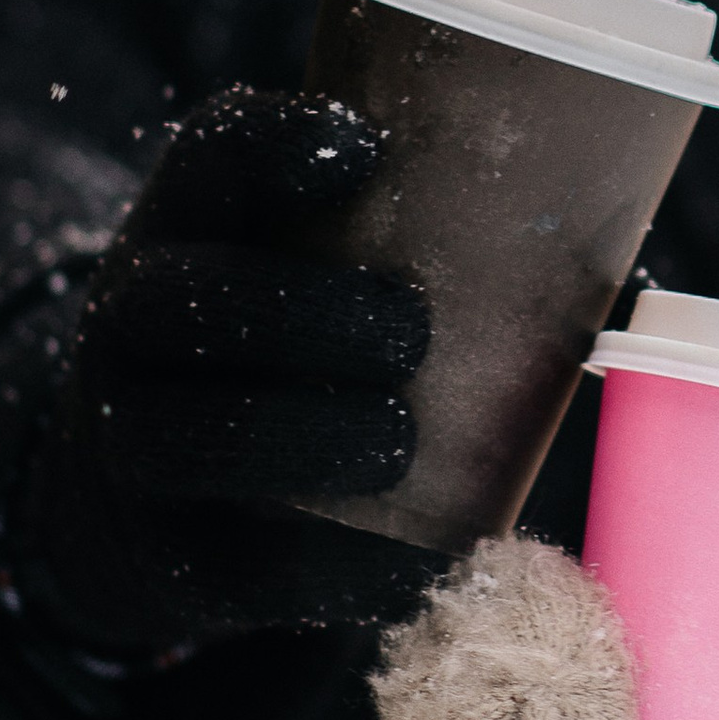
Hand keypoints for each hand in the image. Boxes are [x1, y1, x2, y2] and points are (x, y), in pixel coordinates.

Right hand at [17, 84, 446, 655]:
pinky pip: (248, 571)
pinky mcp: (168, 562)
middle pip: (191, 301)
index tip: (366, 149)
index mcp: (180, 230)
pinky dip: (340, 566)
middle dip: (311, 314)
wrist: (141, 505)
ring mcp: (130, 450)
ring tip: (401, 441)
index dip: (278, 149)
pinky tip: (420, 553)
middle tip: (410, 331)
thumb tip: (589, 226)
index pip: (209, 160)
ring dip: (314, 436)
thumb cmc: (271, 354)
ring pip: (195, 437)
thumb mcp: (286, 268)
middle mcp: (129, 328)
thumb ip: (386, 234)